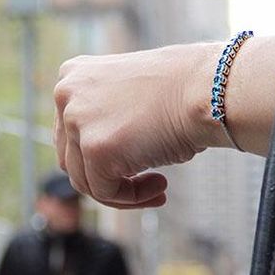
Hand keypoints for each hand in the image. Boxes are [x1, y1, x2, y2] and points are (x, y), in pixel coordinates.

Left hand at [53, 44, 220, 208]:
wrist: (208, 89)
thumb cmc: (185, 89)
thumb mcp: (131, 95)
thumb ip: (106, 117)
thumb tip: (100, 155)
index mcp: (74, 75)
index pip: (70, 131)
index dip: (100, 155)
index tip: (133, 163)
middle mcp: (66, 94)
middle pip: (72, 158)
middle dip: (108, 176)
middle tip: (146, 181)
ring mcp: (77, 121)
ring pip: (85, 180)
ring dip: (121, 190)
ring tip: (158, 186)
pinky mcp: (95, 150)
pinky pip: (105, 192)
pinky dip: (131, 198)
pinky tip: (161, 186)